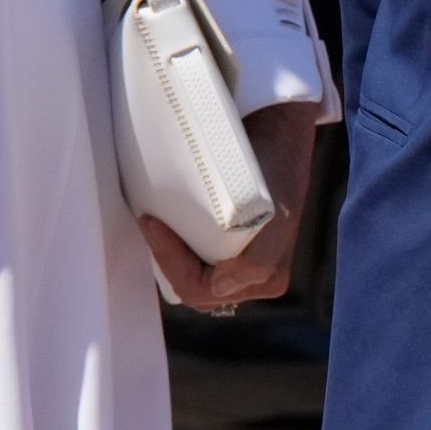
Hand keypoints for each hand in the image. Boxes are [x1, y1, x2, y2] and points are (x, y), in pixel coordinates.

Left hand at [141, 101, 324, 309]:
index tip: (154, 225)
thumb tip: (222, 287)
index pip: (202, 288)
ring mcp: (244, 265)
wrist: (280, 141)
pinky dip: (179, 249)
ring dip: (171, 256)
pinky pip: (197, 262)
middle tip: (151, 224)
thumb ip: (257, 264)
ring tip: (156, 226)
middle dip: (168, 260)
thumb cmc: (276, 174)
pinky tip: (169, 228)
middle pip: (196, 288)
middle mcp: (256, 279)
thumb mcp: (275, 218)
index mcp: (267, 279)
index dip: (172, 261)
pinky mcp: (232, 248)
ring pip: (194, 277)